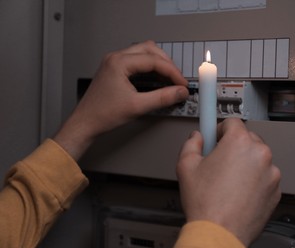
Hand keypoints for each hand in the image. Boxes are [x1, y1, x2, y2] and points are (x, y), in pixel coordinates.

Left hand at [54, 41, 188, 159]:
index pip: (154, 60)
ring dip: (159, 63)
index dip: (172, 72)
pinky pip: (137, 61)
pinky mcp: (115, 69)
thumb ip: (162, 98)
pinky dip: (150, 68)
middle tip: (177, 79)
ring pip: (144, 53)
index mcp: (119, 62)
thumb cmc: (102, 114)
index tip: (182, 84)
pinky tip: (157, 79)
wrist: (85, 123)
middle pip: (150, 50)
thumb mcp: (137, 106)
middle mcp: (116, 58)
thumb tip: (179, 92)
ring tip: (169, 78)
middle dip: (167, 64)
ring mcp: (114, 62)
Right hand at [176, 118, 280, 246]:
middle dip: (233, 147)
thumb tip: (196, 138)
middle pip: (247, 139)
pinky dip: (255, 180)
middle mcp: (259, 154)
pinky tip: (239, 192)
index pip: (232, 122)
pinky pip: (265, 177)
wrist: (220, 233)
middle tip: (219, 161)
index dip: (220, 128)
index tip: (216, 134)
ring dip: (245, 164)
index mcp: (239, 143)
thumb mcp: (186, 166)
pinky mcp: (276, 190)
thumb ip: (191, 144)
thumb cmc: (206, 204)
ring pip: (257, 159)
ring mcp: (271, 173)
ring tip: (229, 181)